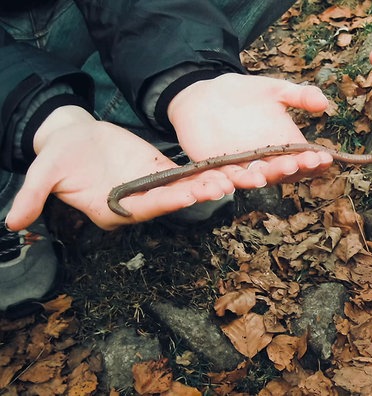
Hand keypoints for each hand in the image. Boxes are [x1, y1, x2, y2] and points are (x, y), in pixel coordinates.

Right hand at [5, 106, 239, 230]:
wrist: (72, 137)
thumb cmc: (59, 155)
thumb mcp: (44, 172)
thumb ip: (34, 195)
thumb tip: (11, 221)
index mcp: (112, 209)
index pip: (142, 208)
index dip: (165, 202)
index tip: (188, 195)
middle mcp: (136, 204)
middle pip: (171, 201)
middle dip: (198, 194)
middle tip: (224, 186)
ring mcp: (150, 188)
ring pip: (184, 189)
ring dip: (209, 184)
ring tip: (235, 176)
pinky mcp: (159, 172)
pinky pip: (186, 174)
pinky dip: (206, 172)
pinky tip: (228, 166)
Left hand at [167, 73, 332, 185]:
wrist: (208, 94)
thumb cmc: (246, 94)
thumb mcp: (276, 90)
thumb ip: (299, 96)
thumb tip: (324, 102)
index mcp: (285, 147)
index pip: (305, 161)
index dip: (316, 162)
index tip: (325, 157)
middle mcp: (267, 162)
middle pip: (282, 173)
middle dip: (291, 169)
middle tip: (299, 162)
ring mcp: (242, 167)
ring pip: (252, 178)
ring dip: (257, 180)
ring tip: (261, 178)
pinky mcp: (216, 168)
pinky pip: (220, 179)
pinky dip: (221, 185)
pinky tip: (224, 186)